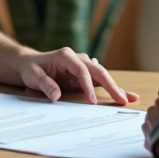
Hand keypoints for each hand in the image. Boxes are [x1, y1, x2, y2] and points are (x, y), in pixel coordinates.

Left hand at [18, 47, 139, 104]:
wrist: (29, 64)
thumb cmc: (31, 69)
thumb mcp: (33, 76)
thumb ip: (45, 85)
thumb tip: (56, 96)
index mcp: (67, 56)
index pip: (82, 70)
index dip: (88, 86)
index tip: (92, 101)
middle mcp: (78, 59)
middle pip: (98, 71)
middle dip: (111, 85)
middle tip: (121, 99)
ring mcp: (83, 66)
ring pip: (102, 76)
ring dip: (115, 87)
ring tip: (129, 99)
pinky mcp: (84, 75)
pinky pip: (99, 82)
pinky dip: (111, 89)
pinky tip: (124, 95)